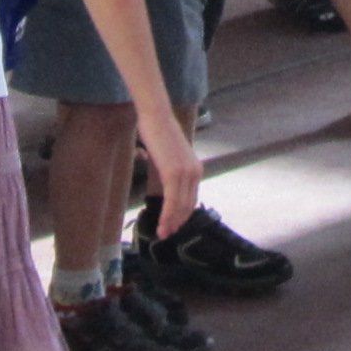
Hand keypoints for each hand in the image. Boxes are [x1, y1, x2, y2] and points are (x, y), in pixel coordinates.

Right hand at [136, 113, 203, 236]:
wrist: (156, 116)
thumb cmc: (158, 133)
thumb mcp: (167, 157)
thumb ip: (169, 173)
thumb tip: (163, 188)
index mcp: (195, 169)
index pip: (191, 198)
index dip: (182, 214)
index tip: (173, 225)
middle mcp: (194, 172)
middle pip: (187, 205)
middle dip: (177, 222)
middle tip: (166, 234)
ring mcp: (185, 173)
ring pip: (180, 206)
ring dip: (171, 223)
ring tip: (162, 233)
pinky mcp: (174, 173)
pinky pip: (172, 201)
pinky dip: (167, 215)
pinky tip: (162, 224)